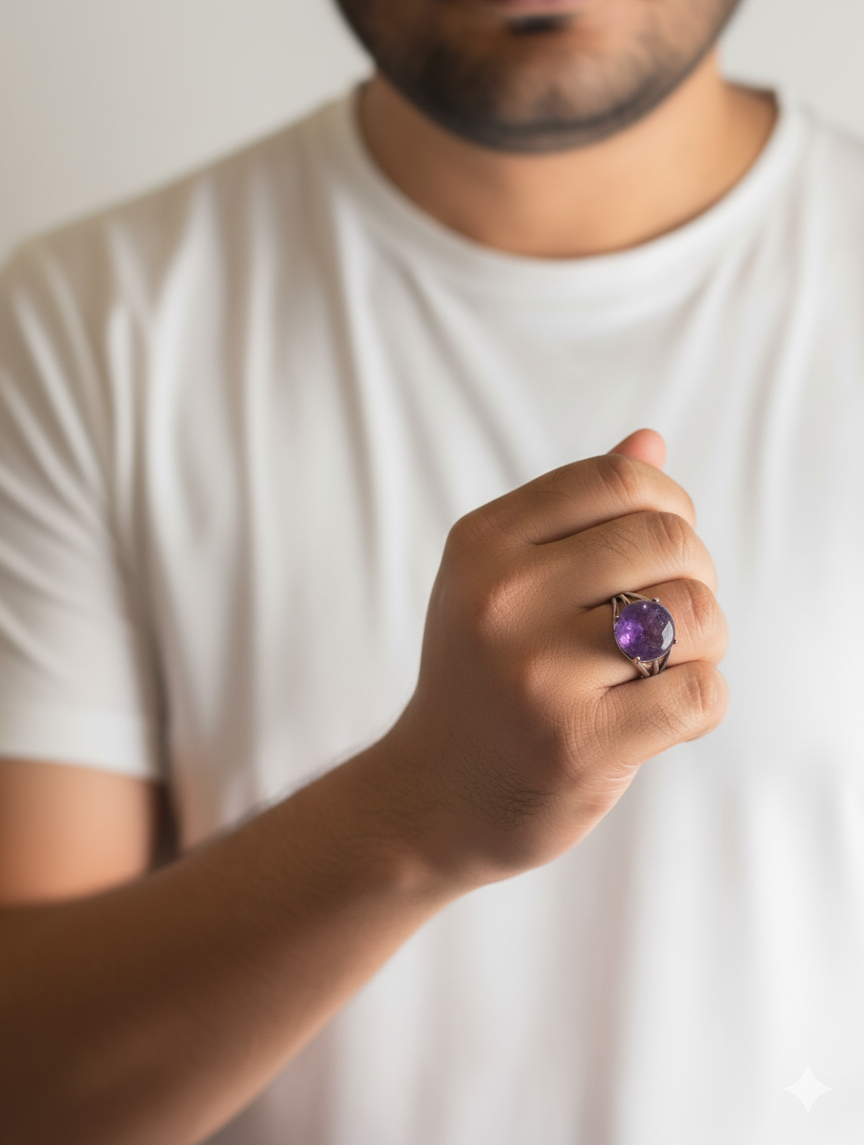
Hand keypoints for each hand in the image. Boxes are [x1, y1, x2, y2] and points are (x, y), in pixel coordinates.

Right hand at [377, 430, 728, 889]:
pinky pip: (700, 694)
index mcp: (483, 544)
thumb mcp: (503, 581)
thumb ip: (575, 512)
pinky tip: (662, 713)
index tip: (660, 548)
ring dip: (705, 641)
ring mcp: (537, 673)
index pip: (619, 478)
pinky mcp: (578, 744)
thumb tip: (651, 442)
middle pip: (669, 539)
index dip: (668, 504)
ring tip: (667, 665)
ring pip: (695, 614)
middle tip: (667, 618)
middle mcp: (502, 599)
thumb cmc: (482, 679)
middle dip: (694, 575)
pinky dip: (701, 701)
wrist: (433, 796)